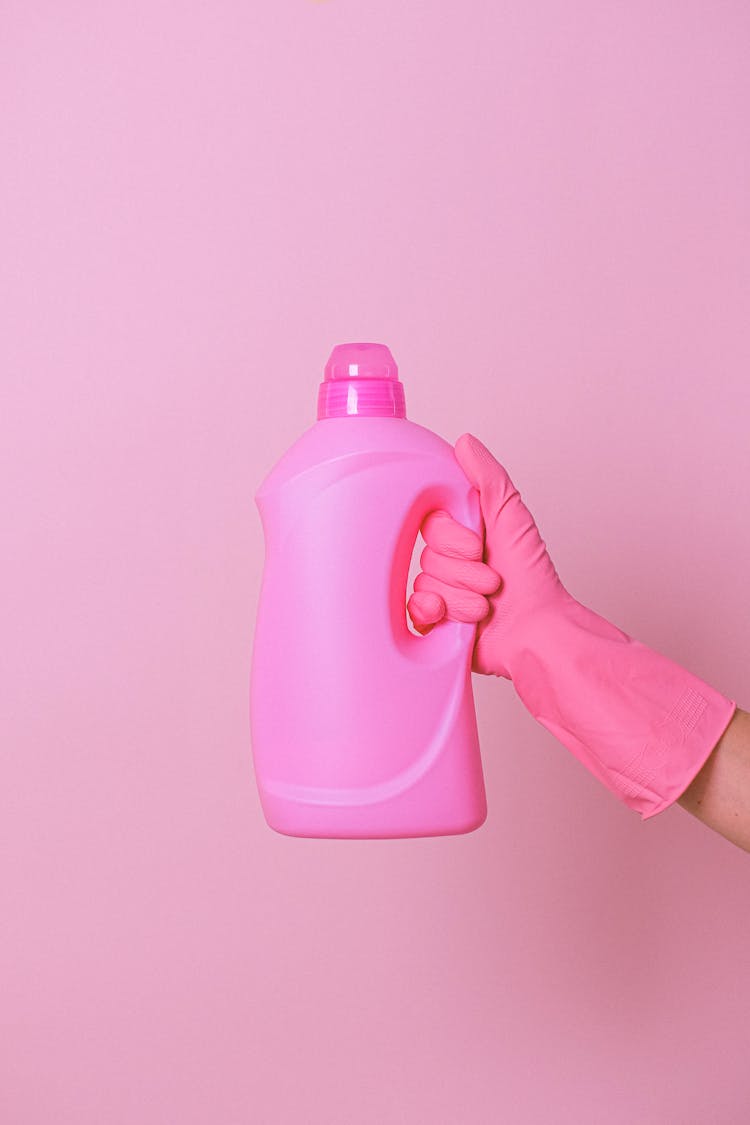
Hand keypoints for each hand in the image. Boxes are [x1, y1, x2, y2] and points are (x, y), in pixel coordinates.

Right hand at [408, 432, 567, 677]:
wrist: (537, 632)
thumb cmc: (533, 579)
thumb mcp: (512, 517)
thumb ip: (488, 478)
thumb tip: (465, 443)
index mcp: (465, 534)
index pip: (430, 524)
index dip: (451, 538)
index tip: (478, 545)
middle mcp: (452, 562)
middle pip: (426, 557)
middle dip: (462, 572)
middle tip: (491, 580)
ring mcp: (442, 593)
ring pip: (423, 585)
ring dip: (458, 597)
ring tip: (484, 606)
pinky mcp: (436, 623)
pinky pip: (412, 611)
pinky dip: (432, 613)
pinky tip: (449, 617)